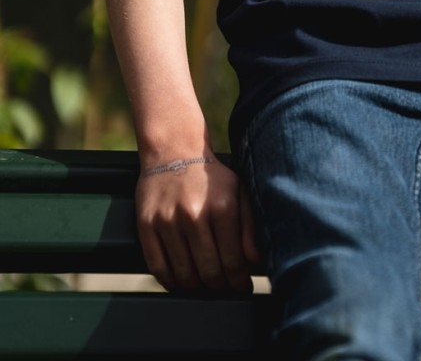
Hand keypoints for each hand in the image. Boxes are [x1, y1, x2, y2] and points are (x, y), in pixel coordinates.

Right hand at [136, 156, 260, 291]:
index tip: (241, 287)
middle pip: (209, 272)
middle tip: (224, 287)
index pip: (233, 261)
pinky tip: (181, 282)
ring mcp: (168, 222)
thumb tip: (255, 263)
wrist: (173, 151)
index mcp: (222, 207)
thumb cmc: (211, 176)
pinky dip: (171, 283)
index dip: (239, 281)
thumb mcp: (238, 192)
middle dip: (220, 287)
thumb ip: (249, 227)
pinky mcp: (146, 226)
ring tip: (204, 284)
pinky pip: (158, 268)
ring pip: (184, 275)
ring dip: (196, 287)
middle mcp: (194, 215)